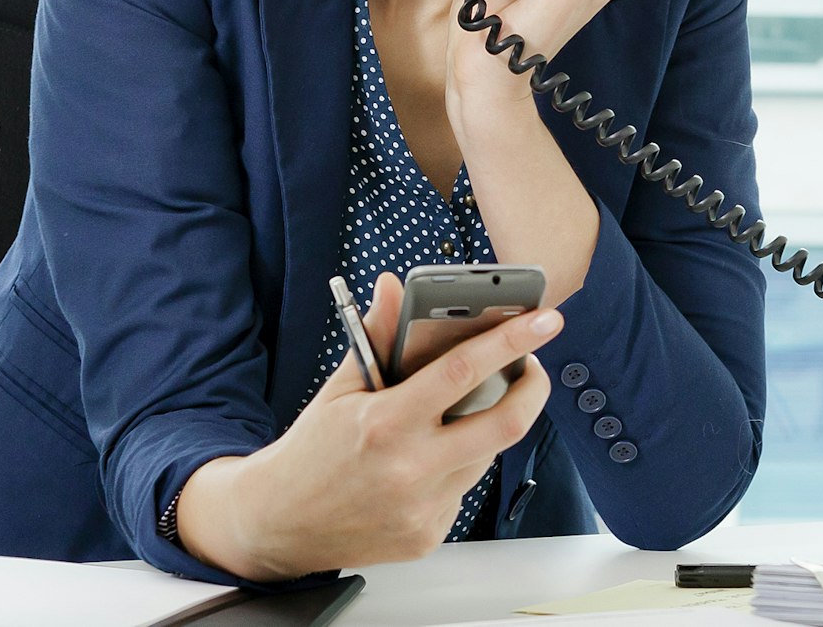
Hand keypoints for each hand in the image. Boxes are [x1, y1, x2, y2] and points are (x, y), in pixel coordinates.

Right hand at [179, 272, 560, 579]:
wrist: (278, 523)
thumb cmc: (311, 450)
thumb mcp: (340, 388)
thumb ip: (375, 337)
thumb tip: (393, 286)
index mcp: (385, 422)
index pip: (463, 371)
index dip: (511, 341)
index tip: (544, 320)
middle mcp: (409, 467)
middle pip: (503, 424)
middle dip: (533, 390)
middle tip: (535, 369)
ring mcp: (422, 507)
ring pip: (486, 457)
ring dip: (489, 428)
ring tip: (472, 411)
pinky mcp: (427, 535)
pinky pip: (462, 490)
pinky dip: (458, 466)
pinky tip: (433, 459)